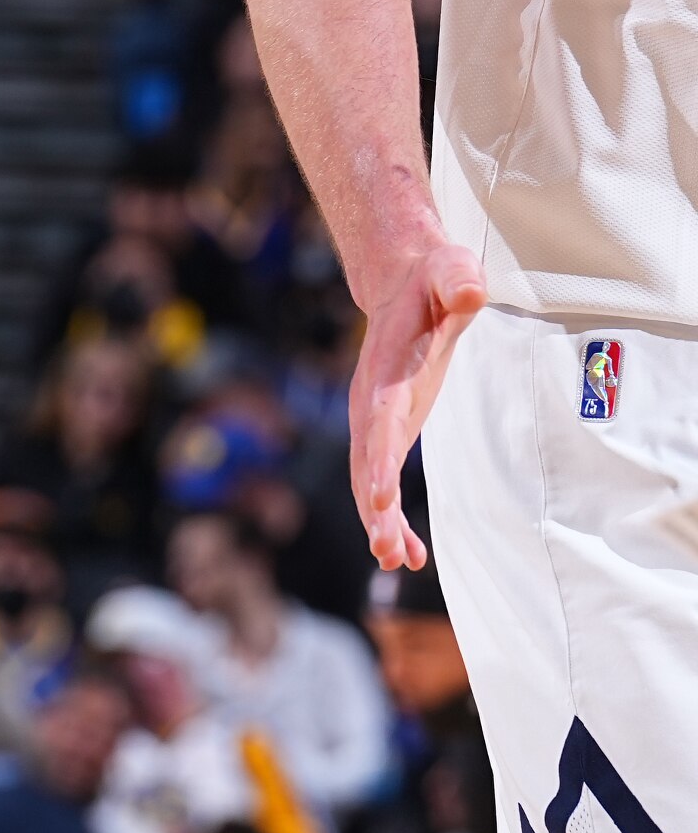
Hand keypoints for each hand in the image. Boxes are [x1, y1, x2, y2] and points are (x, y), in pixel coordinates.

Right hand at [349, 232, 488, 568]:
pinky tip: (411, 553)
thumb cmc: (434, 278)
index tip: (377, 499)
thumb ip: (458, 281)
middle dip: (372, 508)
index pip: (379, 420)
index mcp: (385, 371)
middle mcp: (372, 400)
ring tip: (398, 562)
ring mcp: (377, 418)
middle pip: (363, 460)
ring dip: (380, 522)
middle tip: (386, 551)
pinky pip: (381, 479)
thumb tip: (469, 292)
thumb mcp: (450, 270)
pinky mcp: (389, 428)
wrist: (404, 282)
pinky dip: (391, 517)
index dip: (377, 459)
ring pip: (367, 478)